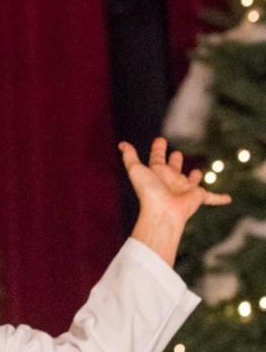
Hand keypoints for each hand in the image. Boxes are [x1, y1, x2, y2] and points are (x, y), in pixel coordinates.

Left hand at [121, 137, 231, 265]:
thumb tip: (122, 144)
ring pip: (191, 181)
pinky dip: (219, 198)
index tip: (160, 140)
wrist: (163, 211)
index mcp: (157, 173)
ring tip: (197, 172)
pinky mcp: (197, 196)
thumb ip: (130, 157)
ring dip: (194, 177)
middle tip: (177, 153)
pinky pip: (211, 197)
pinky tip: (228, 199)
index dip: (158, 149)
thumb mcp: (136, 170)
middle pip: (174, 168)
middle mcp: (170, 180)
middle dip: (176, 161)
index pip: (157, 158)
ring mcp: (184, 189)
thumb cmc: (149, 191)